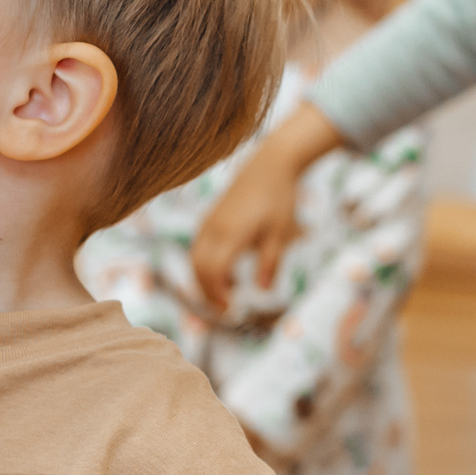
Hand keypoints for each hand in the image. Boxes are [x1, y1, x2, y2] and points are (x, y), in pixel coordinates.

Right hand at [188, 101, 341, 310]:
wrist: (269, 165)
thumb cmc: (279, 199)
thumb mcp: (281, 233)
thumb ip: (271, 262)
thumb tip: (264, 291)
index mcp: (232, 233)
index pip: (214, 271)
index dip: (218, 294)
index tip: (232, 309)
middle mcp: (214, 228)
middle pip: (199, 268)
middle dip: (207, 292)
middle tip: (225, 310)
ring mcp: (209, 222)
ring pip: (195, 258)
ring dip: (203, 279)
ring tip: (223, 295)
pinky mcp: (210, 218)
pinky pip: (199, 247)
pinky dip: (205, 265)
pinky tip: (225, 274)